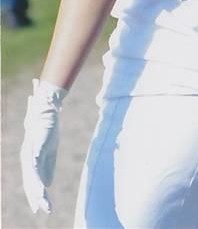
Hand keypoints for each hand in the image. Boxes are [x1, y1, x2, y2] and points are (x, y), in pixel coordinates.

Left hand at [20, 78, 66, 214]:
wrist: (47, 108)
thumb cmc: (48, 129)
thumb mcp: (49, 151)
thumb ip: (48, 167)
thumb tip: (47, 185)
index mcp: (29, 160)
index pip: (31, 181)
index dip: (34, 195)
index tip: (39, 209)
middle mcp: (26, 157)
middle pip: (30, 181)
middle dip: (36, 197)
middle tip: (42, 210)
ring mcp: (31, 151)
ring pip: (32, 175)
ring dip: (37, 190)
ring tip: (42, 201)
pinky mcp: (37, 145)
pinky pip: (37, 162)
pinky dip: (38, 175)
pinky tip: (41, 183)